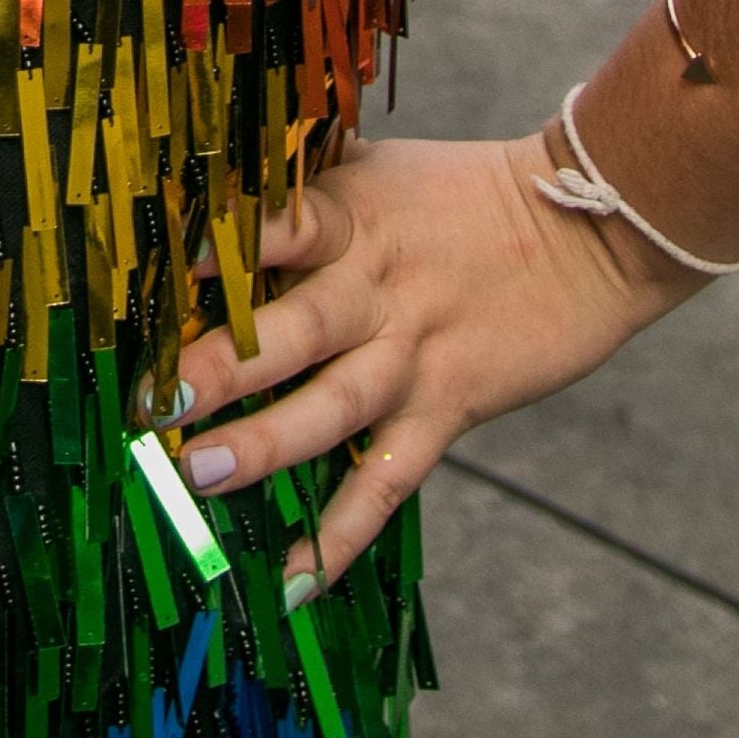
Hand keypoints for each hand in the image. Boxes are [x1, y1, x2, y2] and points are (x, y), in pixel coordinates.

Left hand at [165, 132, 702, 599]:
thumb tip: (212, 156)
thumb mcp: (378, 169)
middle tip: (152, 401)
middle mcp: (374, 288)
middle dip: (218, 367)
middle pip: (291, 329)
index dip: (219, 244)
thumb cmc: (462, 195)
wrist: (587, 228)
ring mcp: (413, 355)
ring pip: (331, 408)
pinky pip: (388, 480)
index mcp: (350, 216)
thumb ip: (301, 181)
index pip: (277, 225)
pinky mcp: (449, 408)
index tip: (154, 267)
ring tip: (199, 476)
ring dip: (264, 446)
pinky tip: (295, 581)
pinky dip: (343, 534)